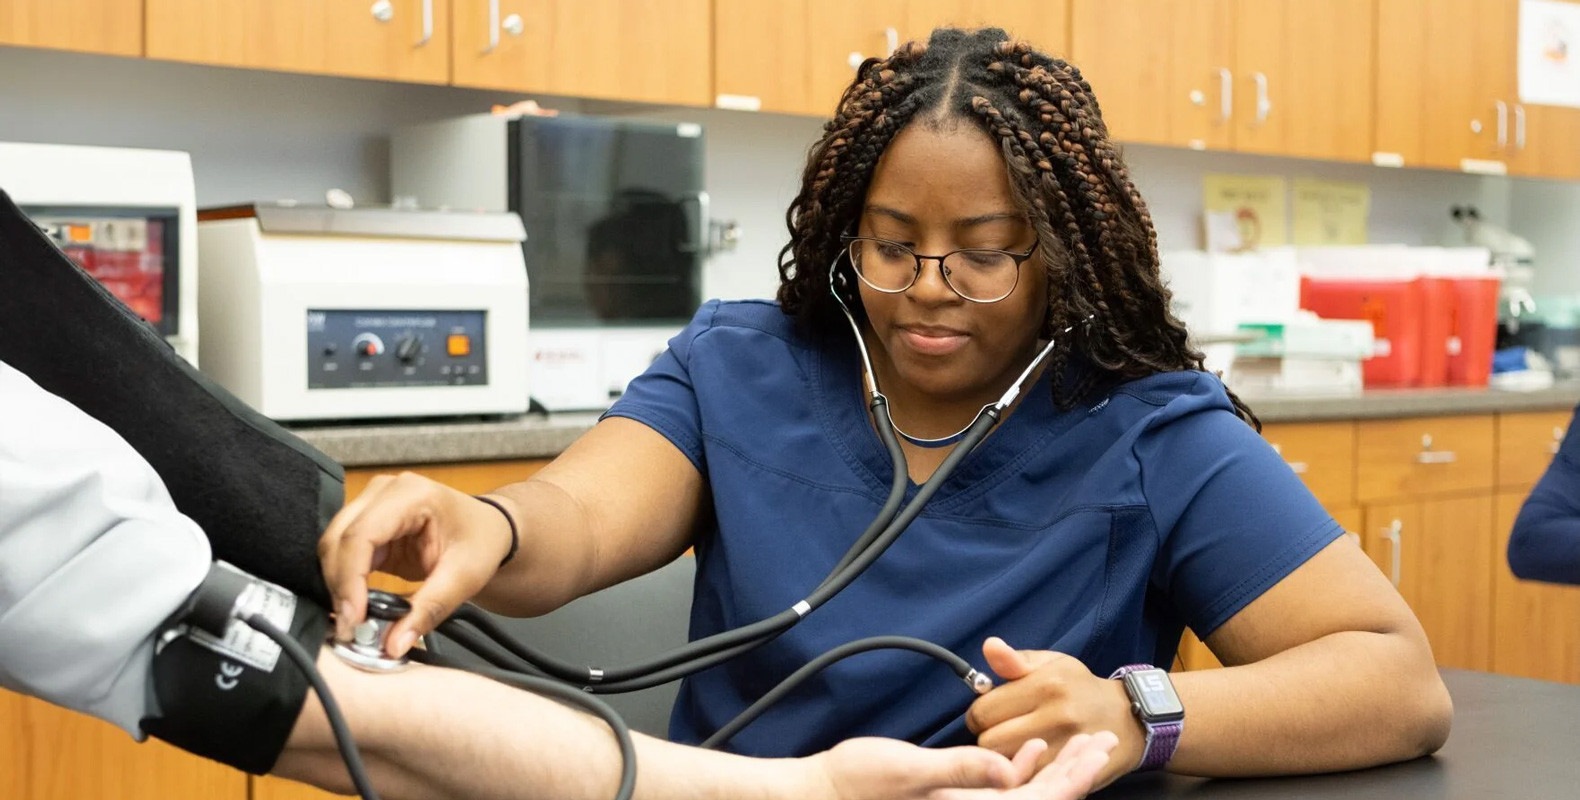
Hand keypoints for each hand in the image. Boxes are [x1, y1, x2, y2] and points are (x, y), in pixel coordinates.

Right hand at [318, 472, 518, 655]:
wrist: (488, 529)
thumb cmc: (481, 543)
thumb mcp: (464, 578)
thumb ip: (428, 611)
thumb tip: (394, 645)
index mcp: (412, 494)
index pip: (361, 534)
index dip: (349, 579)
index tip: (353, 619)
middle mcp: (384, 492)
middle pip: (339, 539)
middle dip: (339, 587)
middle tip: (350, 629)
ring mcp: (371, 504)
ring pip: (333, 546)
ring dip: (337, 585)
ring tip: (354, 622)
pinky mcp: (366, 525)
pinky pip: (341, 553)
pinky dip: (343, 581)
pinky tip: (355, 607)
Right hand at [814, 733, 1117, 799]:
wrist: (824, 793)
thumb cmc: (857, 783)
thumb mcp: (909, 772)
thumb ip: (962, 772)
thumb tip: (1009, 771)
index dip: (1074, 778)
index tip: (1099, 751)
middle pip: (1042, 799)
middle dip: (1077, 771)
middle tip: (1108, 740)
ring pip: (1027, 794)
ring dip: (1057, 768)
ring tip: (1085, 742)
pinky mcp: (956, 799)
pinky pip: (1002, 791)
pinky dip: (1024, 769)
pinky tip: (1035, 747)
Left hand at [966, 638, 1145, 790]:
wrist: (1127, 717)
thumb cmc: (1079, 688)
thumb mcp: (1052, 664)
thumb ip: (1015, 661)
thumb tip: (989, 646)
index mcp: (1047, 685)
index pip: (984, 711)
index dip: (981, 714)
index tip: (991, 713)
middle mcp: (1057, 716)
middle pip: (990, 741)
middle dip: (989, 737)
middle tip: (1003, 731)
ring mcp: (1066, 748)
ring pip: (1006, 764)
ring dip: (1004, 757)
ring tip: (1017, 745)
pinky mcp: (1073, 772)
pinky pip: (1028, 779)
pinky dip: (1023, 772)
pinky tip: (1031, 759)